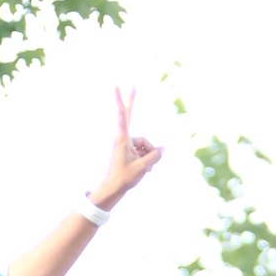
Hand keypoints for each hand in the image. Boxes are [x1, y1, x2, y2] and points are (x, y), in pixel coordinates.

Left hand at [89, 85, 162, 209]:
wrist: (113, 190)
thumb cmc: (124, 178)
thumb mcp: (143, 167)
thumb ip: (155, 156)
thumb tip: (162, 149)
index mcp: (122, 138)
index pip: (122, 115)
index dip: (120, 100)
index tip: (115, 85)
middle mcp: (123, 138)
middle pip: (130, 117)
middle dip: (131, 101)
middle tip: (132, 85)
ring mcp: (126, 144)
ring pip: (144, 143)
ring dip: (148, 155)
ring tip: (144, 169)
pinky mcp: (129, 150)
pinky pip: (143, 150)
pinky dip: (146, 158)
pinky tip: (146, 170)